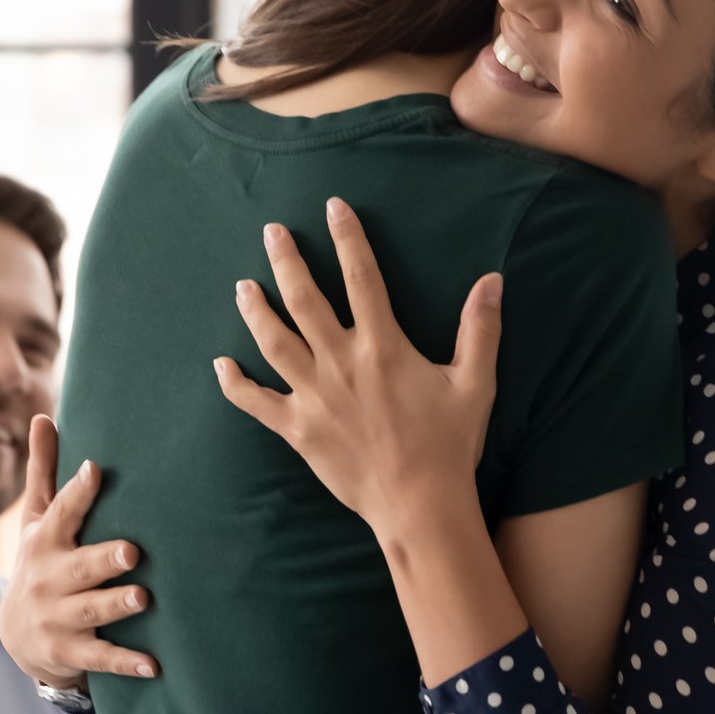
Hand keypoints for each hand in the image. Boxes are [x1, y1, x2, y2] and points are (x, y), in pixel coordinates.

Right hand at [0, 414, 157, 689]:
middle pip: (79, 567)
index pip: (61, 513)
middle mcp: (49, 579)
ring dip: (116, 605)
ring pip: (89, 611)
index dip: (76, 492)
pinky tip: (154, 665)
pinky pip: (99, 657)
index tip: (95, 469)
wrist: (17, 636)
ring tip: (143, 598)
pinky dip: (126, 662)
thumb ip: (45, 471)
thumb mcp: (37, 519)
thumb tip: (41, 416)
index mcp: (45, 542)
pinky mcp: (68, 652)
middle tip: (132, 550)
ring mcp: (57, 618)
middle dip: (103, 559)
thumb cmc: (41, 562)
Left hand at [214, 198, 502, 536]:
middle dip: (286, 261)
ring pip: (274, 342)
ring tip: (242, 286)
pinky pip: (257, 402)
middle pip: (304, 300)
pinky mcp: (298, 430)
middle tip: (272, 232)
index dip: (347, 239)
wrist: (420, 505)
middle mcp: (342, 364)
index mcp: (384, 347)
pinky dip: (236, 384)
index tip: (333, 207)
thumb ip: (480, 329)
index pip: (362, 278)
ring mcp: (315, 397)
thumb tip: (493, 281)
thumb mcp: (475, 384)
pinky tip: (221, 365)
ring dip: (256, 310)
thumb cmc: (450, 444)